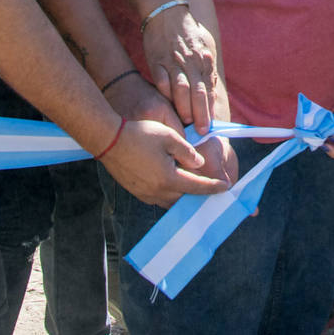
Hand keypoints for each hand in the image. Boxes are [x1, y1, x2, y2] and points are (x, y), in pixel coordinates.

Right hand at [99, 119, 231, 207]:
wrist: (107, 138)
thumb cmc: (139, 134)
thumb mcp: (169, 137)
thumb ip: (187, 151)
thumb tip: (199, 163)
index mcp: (168, 179)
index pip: (198, 187)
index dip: (213, 187)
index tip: (227, 187)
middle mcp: (157, 192)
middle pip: (185, 198)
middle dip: (199, 194)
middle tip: (212, 188)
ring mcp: (144, 194)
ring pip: (170, 200)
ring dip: (183, 195)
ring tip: (193, 187)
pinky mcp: (136, 191)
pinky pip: (158, 197)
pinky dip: (169, 193)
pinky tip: (173, 183)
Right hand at [142, 4, 221, 134]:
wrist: (166, 13)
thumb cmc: (185, 34)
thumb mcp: (201, 49)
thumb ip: (205, 71)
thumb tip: (209, 92)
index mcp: (204, 60)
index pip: (209, 88)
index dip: (210, 108)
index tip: (211, 125)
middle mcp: (191, 62)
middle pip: (198, 91)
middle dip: (201, 113)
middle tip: (202, 130)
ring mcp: (174, 62)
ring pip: (181, 88)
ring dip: (184, 106)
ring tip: (186, 121)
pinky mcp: (157, 60)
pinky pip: (162, 80)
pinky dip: (165, 93)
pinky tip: (167, 104)